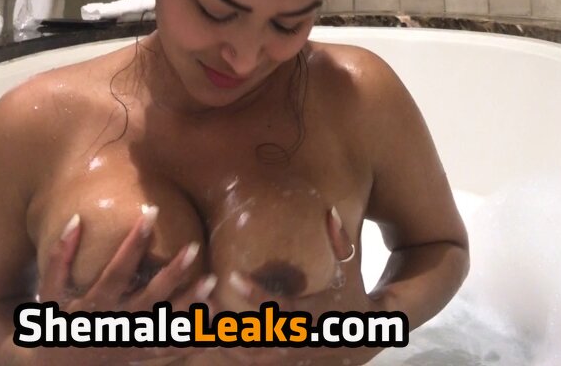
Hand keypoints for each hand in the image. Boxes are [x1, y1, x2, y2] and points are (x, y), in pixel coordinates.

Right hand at [30, 209, 215, 363]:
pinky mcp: (139, 357)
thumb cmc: (57, 320)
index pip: (118, 269)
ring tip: (212, 283)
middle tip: (195, 247)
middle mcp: (116, 324)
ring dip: (190, 305)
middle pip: (149, 298)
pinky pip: (168, 351)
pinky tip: (213, 321)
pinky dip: (190, 340)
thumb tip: (76, 219)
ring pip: (165, 325)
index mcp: (95, 304)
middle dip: (172, 274)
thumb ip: (60, 256)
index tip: (151, 213)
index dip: (134, 241)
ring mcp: (129, 343)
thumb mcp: (50, 290)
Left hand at [204, 209, 377, 365]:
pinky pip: (249, 363)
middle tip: (205, 298)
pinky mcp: (280, 363)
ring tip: (201, 315)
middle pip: (256, 337)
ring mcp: (288, 357)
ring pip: (249, 356)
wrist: (359, 336)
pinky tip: (210, 333)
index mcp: (311, 315)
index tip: (232, 276)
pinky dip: (229, 352)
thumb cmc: (349, 294)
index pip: (278, 307)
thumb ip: (339, 240)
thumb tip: (329, 210)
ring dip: (224, 340)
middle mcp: (298, 340)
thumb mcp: (349, 268)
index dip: (255, 294)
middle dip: (229, 322)